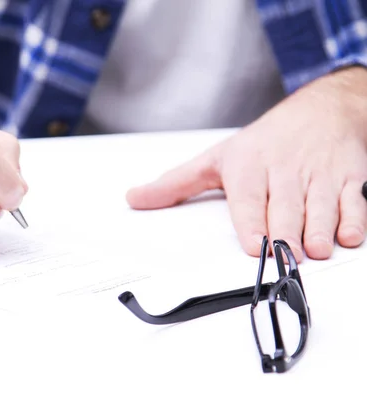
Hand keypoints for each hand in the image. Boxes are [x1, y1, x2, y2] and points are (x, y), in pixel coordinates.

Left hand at [126, 67, 366, 261]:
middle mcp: (284, 170)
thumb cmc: (264, 141)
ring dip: (319, 230)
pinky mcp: (348, 178)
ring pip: (320, 207)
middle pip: (285, 208)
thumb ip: (175, 184)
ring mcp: (318, 174)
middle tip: (284, 254)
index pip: (248, 198)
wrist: (320, 108)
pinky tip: (348, 236)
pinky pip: (354, 201)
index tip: (254, 245)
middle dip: (286, 232)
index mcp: (248, 166)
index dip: (252, 222)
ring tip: (314, 250)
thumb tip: (134, 199)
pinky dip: (354, 219)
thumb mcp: (215, 158)